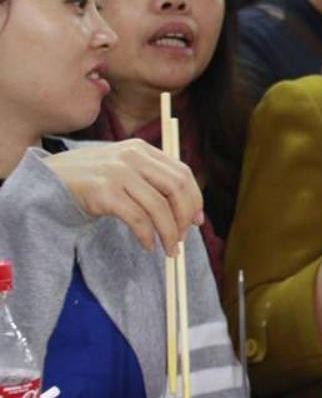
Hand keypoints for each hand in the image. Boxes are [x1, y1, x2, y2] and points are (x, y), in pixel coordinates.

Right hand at [42, 139, 203, 253]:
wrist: (47, 181)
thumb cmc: (90, 179)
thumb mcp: (123, 168)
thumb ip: (152, 179)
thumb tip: (188, 210)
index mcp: (141, 149)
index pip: (182, 173)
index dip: (195, 199)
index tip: (198, 221)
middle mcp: (132, 157)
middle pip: (176, 188)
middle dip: (185, 217)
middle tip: (184, 237)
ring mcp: (117, 173)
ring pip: (158, 207)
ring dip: (169, 233)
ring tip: (169, 248)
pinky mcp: (103, 192)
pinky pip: (138, 219)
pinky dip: (148, 235)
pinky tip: (148, 245)